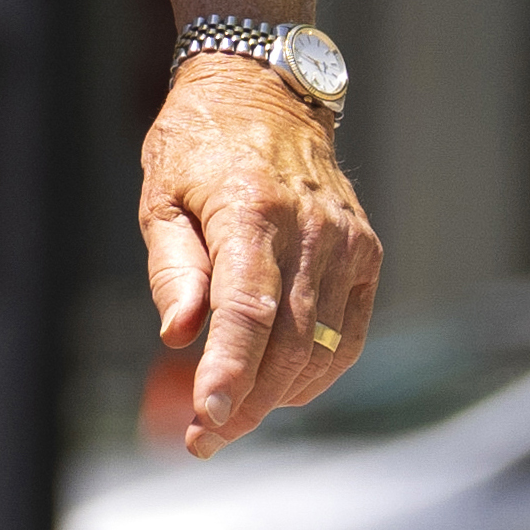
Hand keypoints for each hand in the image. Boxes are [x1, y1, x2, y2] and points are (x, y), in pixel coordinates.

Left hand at [138, 57, 377, 459]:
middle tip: (205, 439)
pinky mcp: (367, 253)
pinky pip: (349, 336)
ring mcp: (348, 242)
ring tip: (233, 415)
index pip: (247, 310)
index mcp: (253, 209)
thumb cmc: (200, 145)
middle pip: (287, 343)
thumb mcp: (161, 195)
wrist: (268, 90)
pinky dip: (316, 373)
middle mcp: (311, 228)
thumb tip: (179, 337)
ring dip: (278, 396)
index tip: (206, 422)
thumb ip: (172, 269)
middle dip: (246, 403)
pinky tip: (281, 388)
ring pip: (322, 348)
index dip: (229, 373)